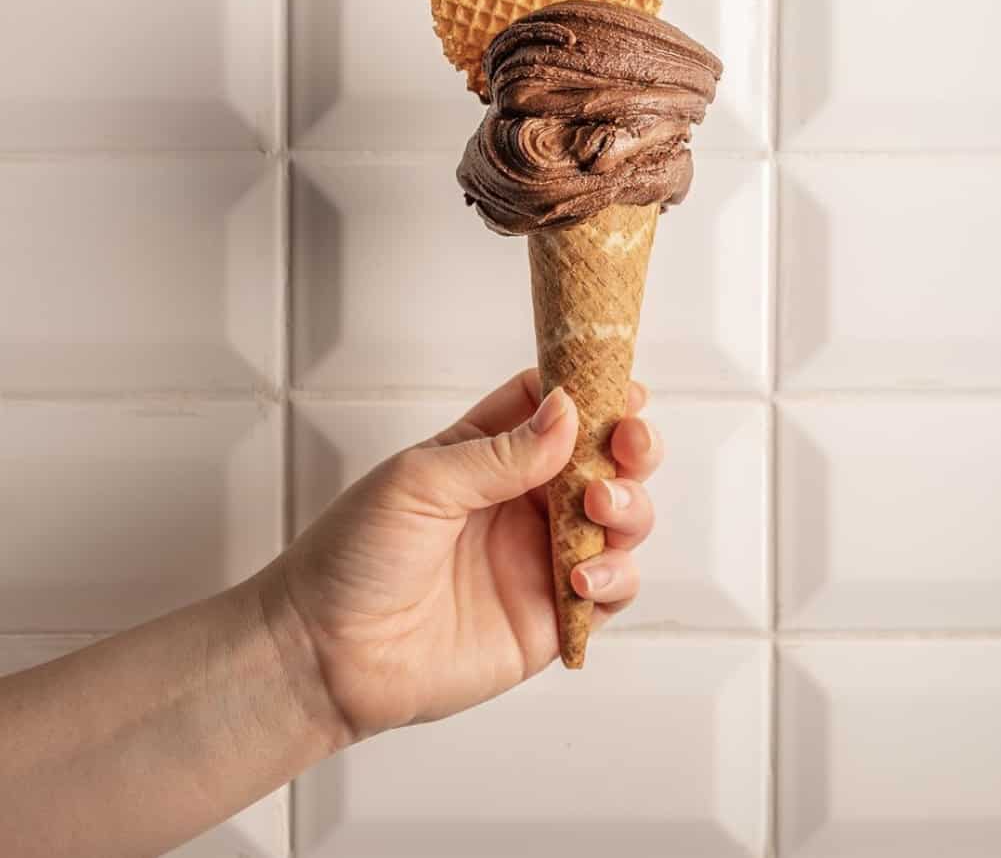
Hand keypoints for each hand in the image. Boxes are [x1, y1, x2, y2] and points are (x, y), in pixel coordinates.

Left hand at [265, 370, 661, 743]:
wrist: (327, 655)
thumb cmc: (353, 556)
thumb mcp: (420, 482)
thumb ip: (499, 452)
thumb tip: (567, 412)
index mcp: (488, 455)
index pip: (554, 407)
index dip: (592, 391)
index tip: (620, 387)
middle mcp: (524, 501)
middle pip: (604, 459)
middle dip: (631, 445)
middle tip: (628, 445)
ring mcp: (541, 557)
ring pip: (621, 520)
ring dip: (628, 507)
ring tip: (597, 509)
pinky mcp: (551, 615)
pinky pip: (611, 590)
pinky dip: (616, 576)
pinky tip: (581, 576)